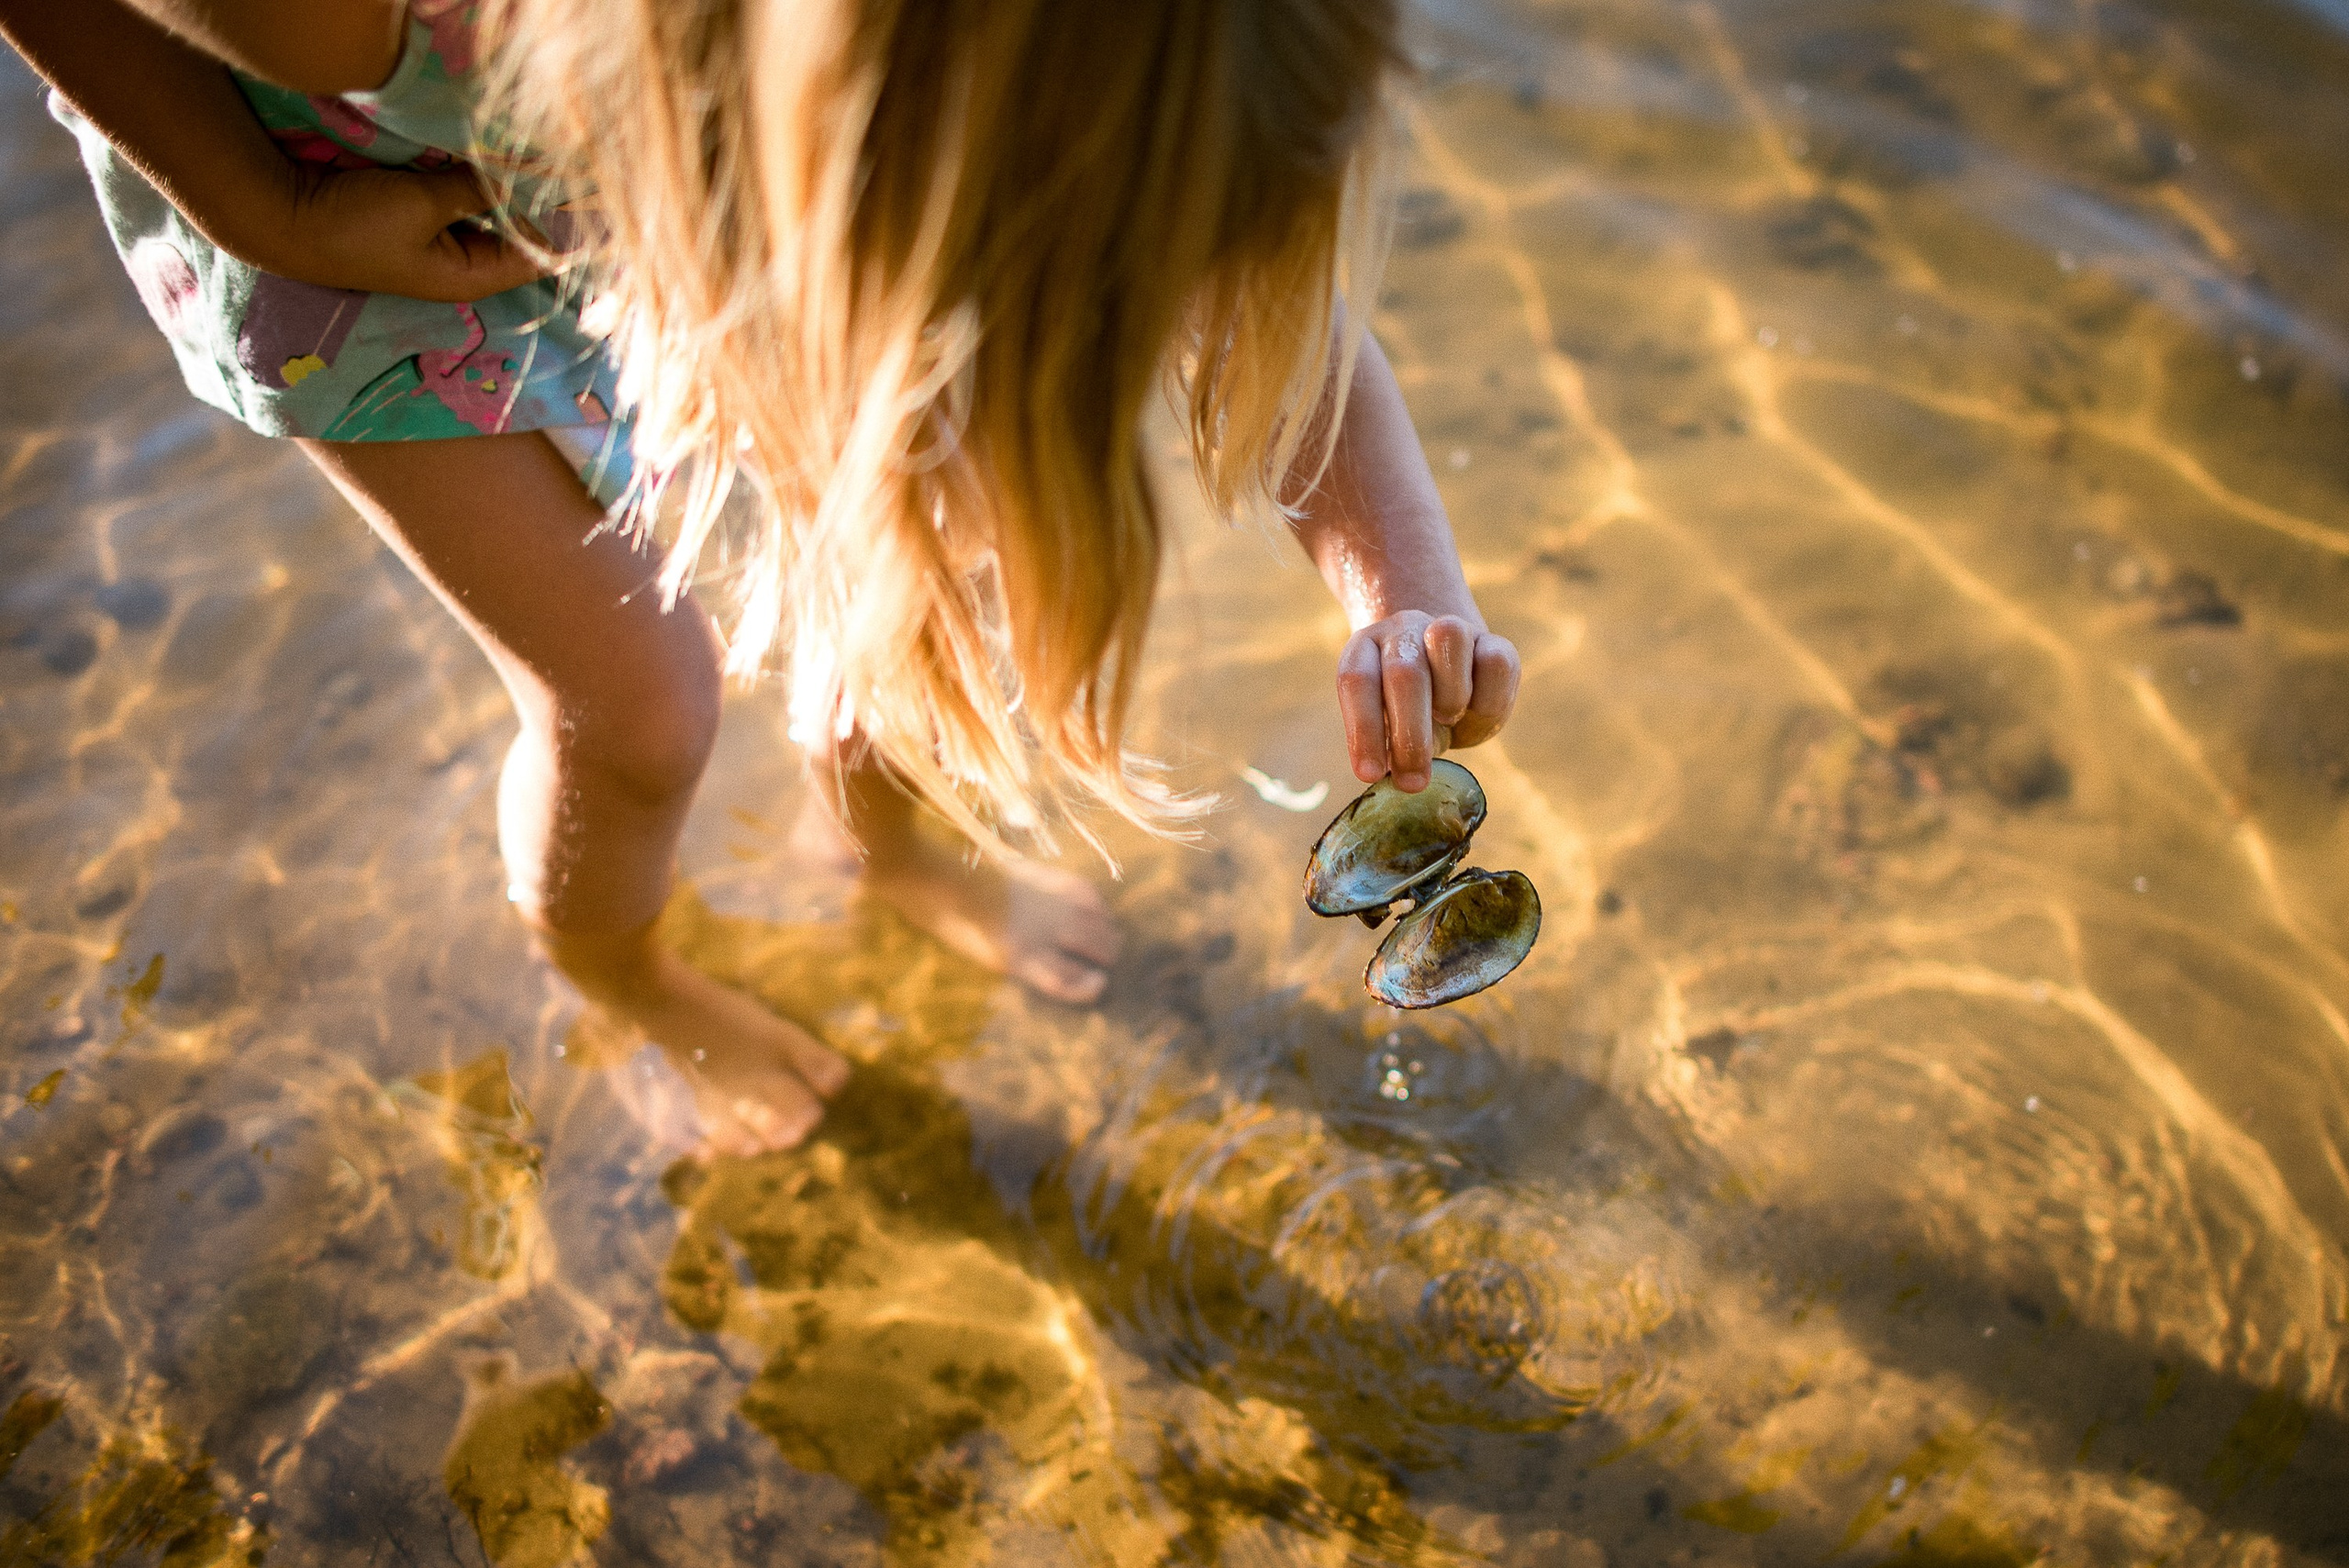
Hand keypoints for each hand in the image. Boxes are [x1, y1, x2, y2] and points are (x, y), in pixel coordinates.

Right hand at [244, 160, 550, 301]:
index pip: (540, 257)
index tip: (582, 190)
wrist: (287, 220)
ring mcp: (443, 244)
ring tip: (518, 152)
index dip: (562, 225)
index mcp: (473, 278)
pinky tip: (480, 156)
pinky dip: (472, 181)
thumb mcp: (425, 202)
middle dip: (531, 200)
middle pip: (519, 233)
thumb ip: (478, 189)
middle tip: (551, 158)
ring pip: (492, 213)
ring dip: (499, 186)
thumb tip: (525, 176)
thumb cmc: (356, 224)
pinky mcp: (423, 221)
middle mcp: (465, 268)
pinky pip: (463, 201)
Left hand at [1336, 611, 1519, 791]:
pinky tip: (1476, 715)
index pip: (1357, 681)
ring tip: (1448, 720)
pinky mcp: (1493, 642)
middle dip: (1410, 736)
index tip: (1369, 775)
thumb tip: (1398, 772)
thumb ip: (1390, 742)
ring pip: (1449, 639)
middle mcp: (1404, 630)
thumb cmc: (1410, 711)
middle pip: (1405, 672)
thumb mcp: (1390, 726)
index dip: (1363, 729)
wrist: (1450, 677)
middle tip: (1413, 782)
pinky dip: (1488, 701)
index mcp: (1366, 648)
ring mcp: (1449, 628)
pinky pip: (1496, 663)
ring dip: (1450, 695)